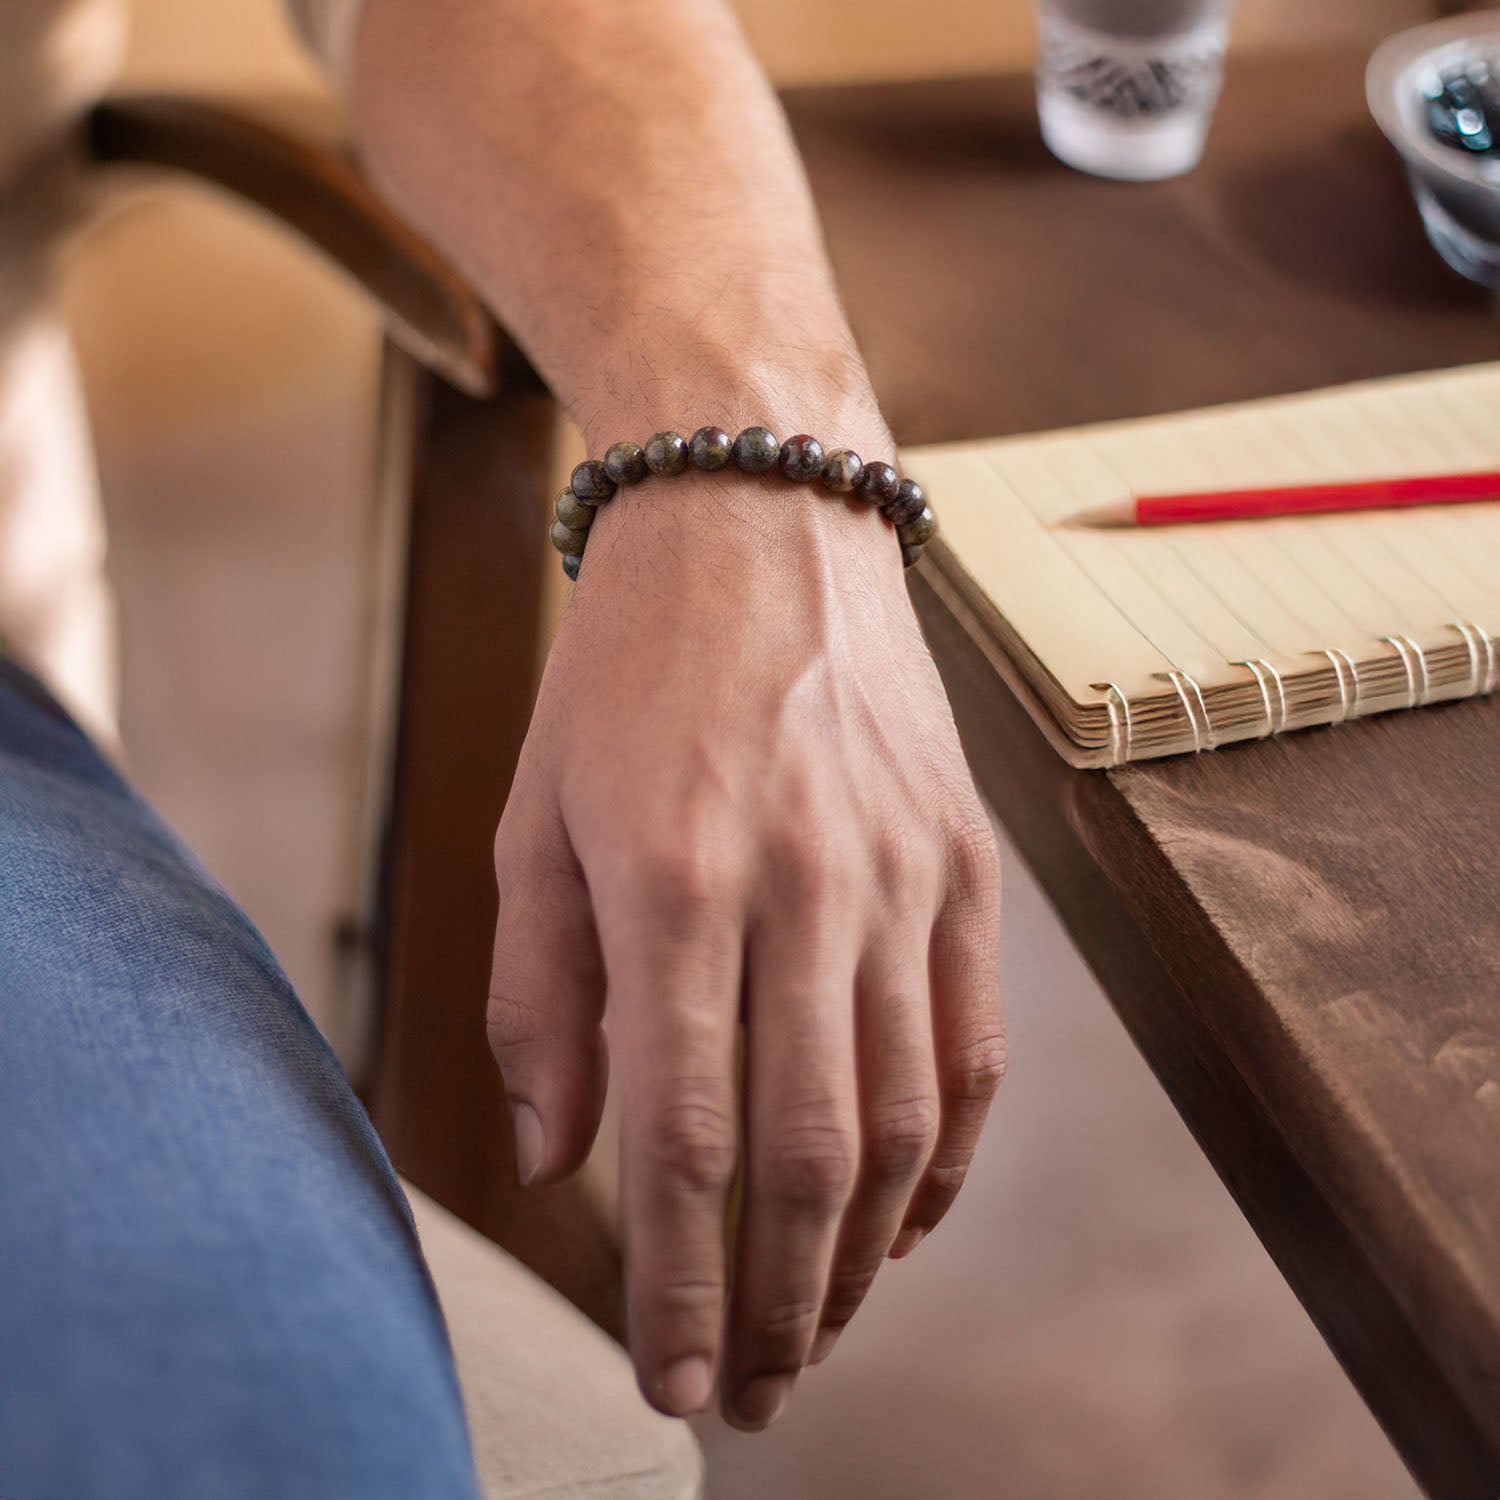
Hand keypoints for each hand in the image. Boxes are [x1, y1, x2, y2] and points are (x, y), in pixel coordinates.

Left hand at [486, 454, 1004, 1428]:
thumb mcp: (537, 818)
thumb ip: (541, 997)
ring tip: (824, 1328)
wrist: (761, 522)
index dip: (682, 1281)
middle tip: (756, 1393)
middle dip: (782, 1303)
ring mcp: (903, 876)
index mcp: (674, 879)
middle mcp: (805, 887)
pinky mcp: (964, 863)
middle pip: (812, 1156)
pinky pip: (973, 1047)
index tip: (678, 1377)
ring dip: (866, 1252)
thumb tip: (560, 1157)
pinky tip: (908, 1216)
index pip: (689, 1135)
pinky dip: (947, 1157)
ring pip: (905, 1120)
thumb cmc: (625, 673)